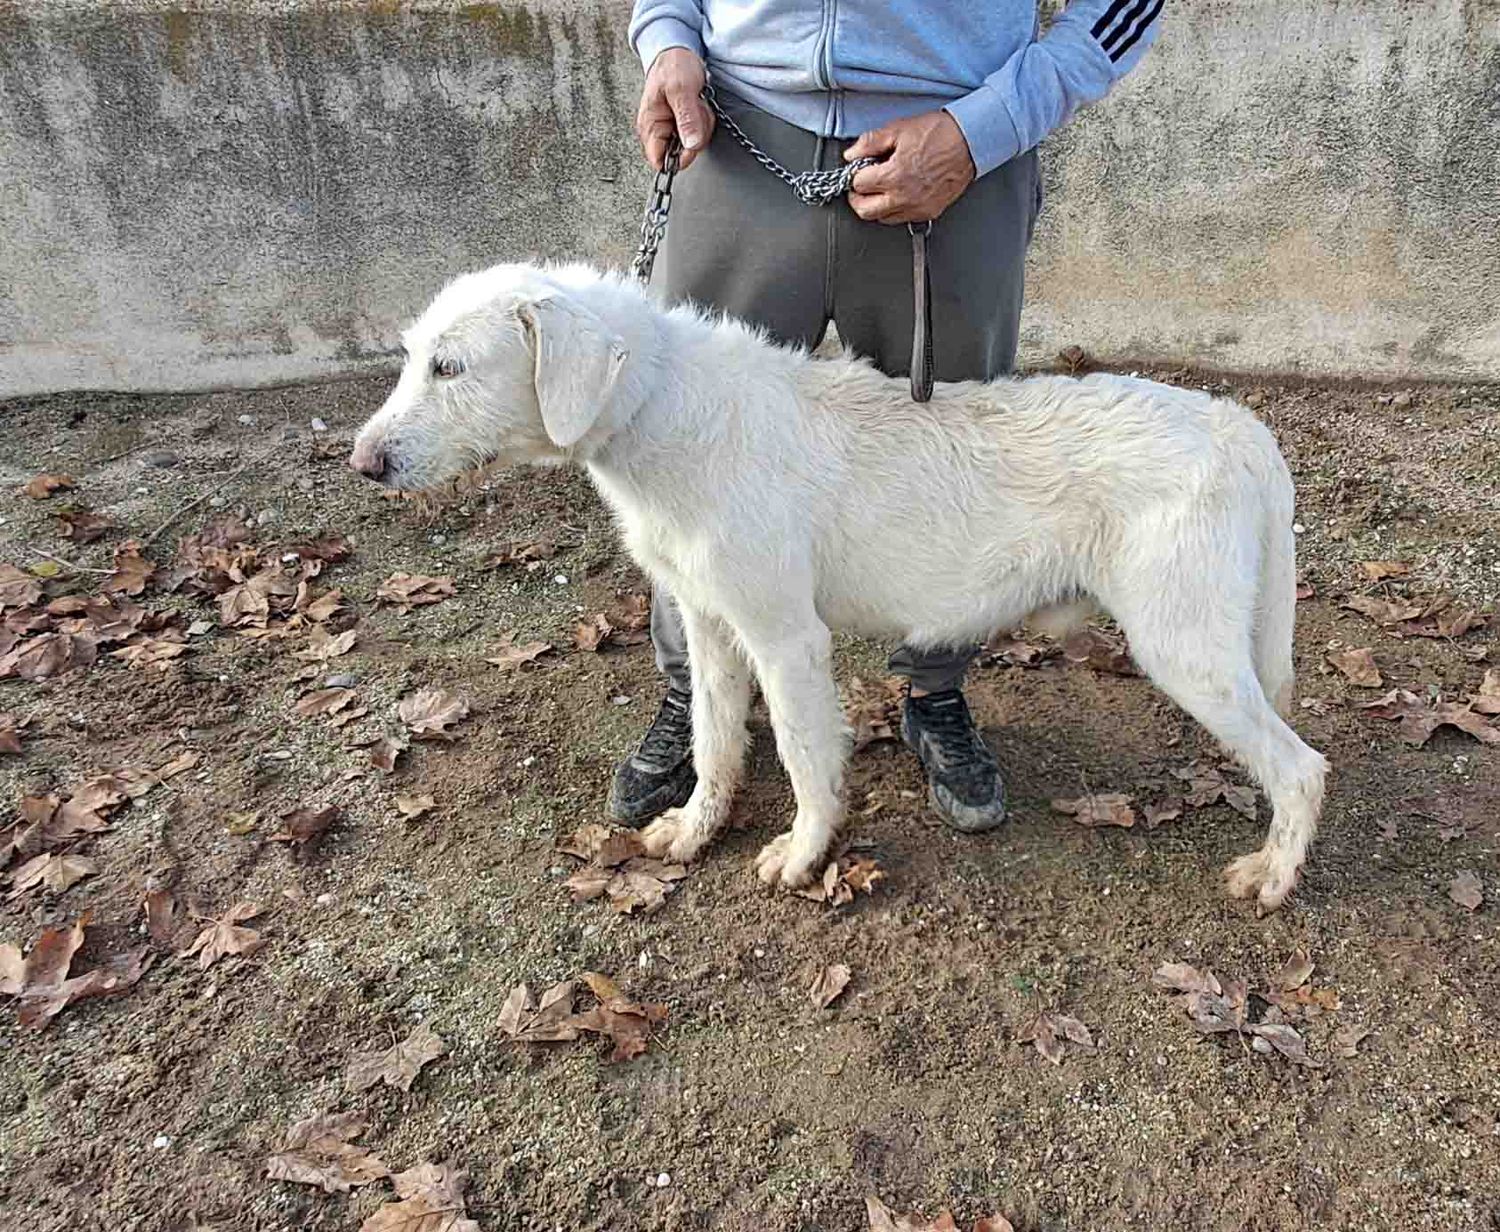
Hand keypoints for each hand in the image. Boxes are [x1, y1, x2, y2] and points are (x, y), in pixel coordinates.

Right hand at [635, 48, 714, 171]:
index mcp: (650, 126)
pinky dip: (703, 120)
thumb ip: (687, 118)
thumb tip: (690, 145)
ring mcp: (672, 127)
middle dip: (695, 135)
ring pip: (693, 143)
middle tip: (695, 110)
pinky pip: (698, 133)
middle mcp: (659, 130)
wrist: (678, 50)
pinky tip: (699, 105)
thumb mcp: (681, 89)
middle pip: (681, 154)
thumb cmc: (673, 65)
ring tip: (696, 103)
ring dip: (702, 124)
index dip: (678, 158)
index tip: (692, 140)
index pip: (660, 161)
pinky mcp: (683, 123)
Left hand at [845, 111, 976, 223]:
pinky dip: (896, 209)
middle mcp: (904, 197)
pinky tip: (899, 192)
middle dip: (858, 198)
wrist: (970, 142)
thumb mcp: (899, 129)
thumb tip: (852, 153)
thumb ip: (870, 142)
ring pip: (883, 218)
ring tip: (881, 188)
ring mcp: (917, 208)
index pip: (858, 185)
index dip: (855, 175)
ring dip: (876, 205)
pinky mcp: (929, 212)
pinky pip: (903, 218)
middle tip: (860, 186)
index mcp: (893, 176)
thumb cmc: (940, 134)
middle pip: (865, 211)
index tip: (858, 169)